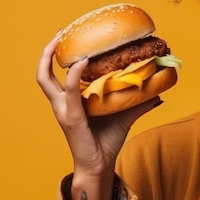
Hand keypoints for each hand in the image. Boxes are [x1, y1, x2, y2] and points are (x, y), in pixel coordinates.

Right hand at [36, 35, 161, 199]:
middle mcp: (61, 103)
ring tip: (62, 39)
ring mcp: (63, 109)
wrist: (99, 166)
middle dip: (46, 51)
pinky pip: (69, 90)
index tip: (71, 37)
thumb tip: (157, 93)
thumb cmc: (107, 142)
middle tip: (60, 33)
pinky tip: (84, 61)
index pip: (57, 74)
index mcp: (69, 101)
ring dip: (51, 57)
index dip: (59, 56)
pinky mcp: (70, 117)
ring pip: (46, 78)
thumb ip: (138, 103)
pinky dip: (74, 74)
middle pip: (42, 73)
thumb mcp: (124, 117)